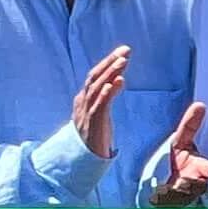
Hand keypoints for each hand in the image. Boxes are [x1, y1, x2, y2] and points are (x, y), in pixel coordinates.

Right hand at [72, 46, 128, 160]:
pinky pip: (100, 105)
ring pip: (98, 87)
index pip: (96, 75)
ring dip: (110, 73)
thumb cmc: (93, 134)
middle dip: (110, 62)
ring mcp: (87, 112)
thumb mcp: (98, 112)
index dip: (108, 62)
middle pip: (96, 77)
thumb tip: (117, 79)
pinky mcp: (94, 123)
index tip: (123, 51)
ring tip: (123, 61)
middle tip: (126, 50)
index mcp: (84, 98)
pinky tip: (115, 83)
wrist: (82, 158)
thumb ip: (105, 96)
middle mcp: (83, 101)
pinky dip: (107, 92)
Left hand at [149, 102, 207, 208]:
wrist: (166, 180)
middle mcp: (197, 183)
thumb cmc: (179, 159)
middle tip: (184, 181)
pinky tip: (155, 196)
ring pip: (184, 196)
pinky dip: (162, 200)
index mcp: (202, 167)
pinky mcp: (173, 203)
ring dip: (175, 192)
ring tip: (164, 189)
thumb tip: (200, 105)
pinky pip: (169, 203)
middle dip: (194, 184)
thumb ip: (190, 125)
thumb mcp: (181, 141)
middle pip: (200, 186)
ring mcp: (186, 195)